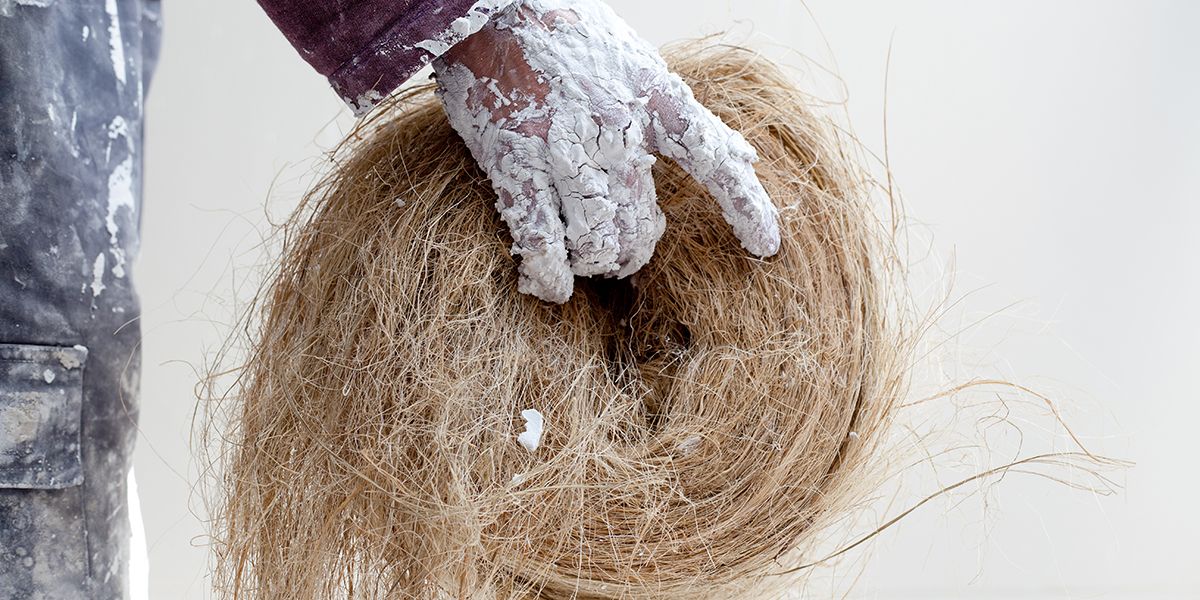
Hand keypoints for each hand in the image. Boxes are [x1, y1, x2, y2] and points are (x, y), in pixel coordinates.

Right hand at [433, 0, 779, 302]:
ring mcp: (563, 147)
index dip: (747, 208)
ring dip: (595, 262)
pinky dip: (549, 274)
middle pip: (642, 223)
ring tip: (587, 261)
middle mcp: (617, 126)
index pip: (715, 160)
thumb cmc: (575, 40)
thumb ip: (692, 119)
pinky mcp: (514, 161)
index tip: (766, 247)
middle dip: (634, 251)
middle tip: (622, 253)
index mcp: (655, 99)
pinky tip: (551, 285)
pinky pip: (539, 238)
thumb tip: (746, 156)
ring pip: (596, 239)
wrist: (496, 10)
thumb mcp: (645, 68)